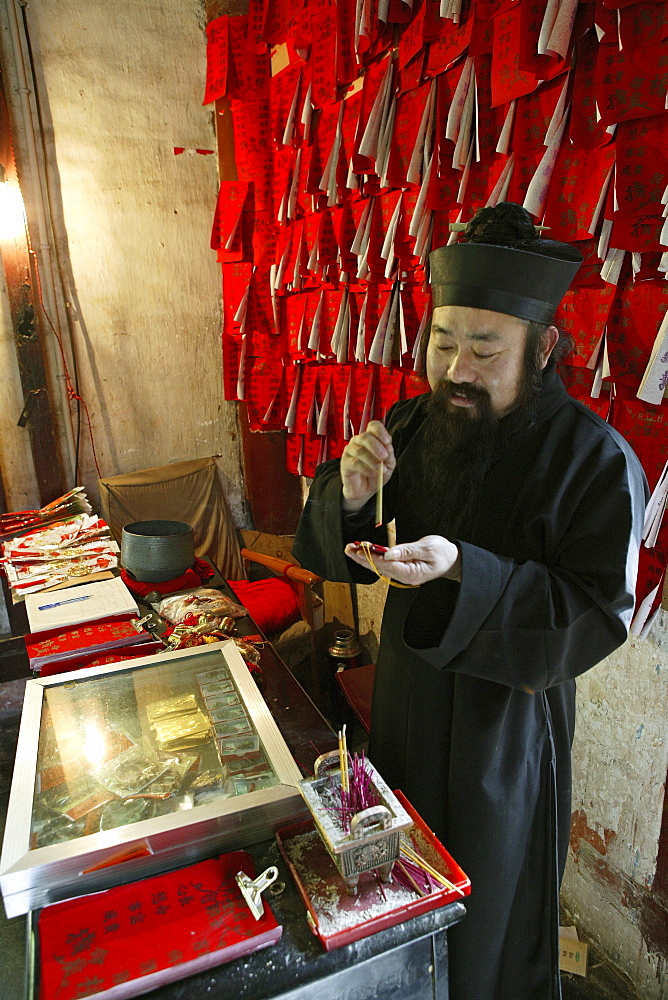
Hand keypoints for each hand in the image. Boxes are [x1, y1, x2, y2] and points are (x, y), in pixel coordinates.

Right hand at [340, 420, 395, 512]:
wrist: (365, 489)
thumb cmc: (376, 473)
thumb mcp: (388, 464)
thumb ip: (389, 453)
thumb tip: (387, 445)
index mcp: (371, 438)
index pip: (373, 426)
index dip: (380, 431)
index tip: (387, 441)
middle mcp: (359, 441)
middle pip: (365, 436)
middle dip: (376, 447)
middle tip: (384, 457)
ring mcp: (350, 451)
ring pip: (360, 450)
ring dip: (372, 460)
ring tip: (381, 469)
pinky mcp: (345, 462)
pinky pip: (355, 463)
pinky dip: (366, 468)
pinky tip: (373, 473)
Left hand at [345, 535, 461, 583]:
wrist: (451, 559)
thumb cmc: (443, 553)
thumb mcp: (428, 548)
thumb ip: (407, 550)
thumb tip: (389, 553)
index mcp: (411, 573)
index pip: (387, 565)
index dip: (373, 557)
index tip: (361, 549)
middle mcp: (404, 576)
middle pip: (379, 568)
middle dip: (363, 558)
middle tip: (349, 549)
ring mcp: (402, 574)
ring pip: (379, 567)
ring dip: (365, 558)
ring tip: (352, 549)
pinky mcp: (400, 569)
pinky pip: (383, 565)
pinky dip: (373, 558)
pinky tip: (364, 552)